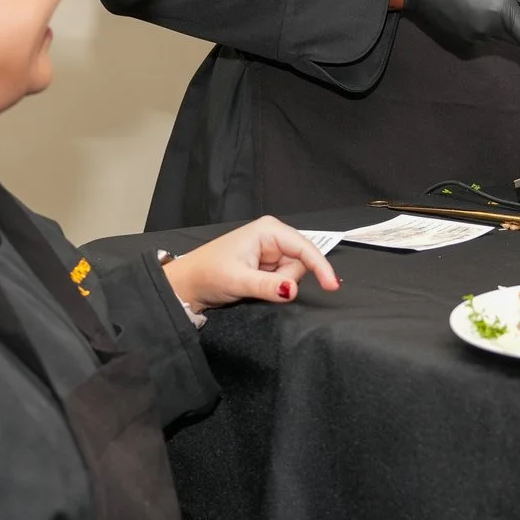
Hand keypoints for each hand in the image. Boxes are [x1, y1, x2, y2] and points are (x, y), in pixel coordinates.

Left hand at [163, 216, 339, 314]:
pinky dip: (273, 287)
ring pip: (293, 274)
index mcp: (268, 230)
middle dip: (286, 279)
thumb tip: (292, 289)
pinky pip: (283, 280)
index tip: (332, 286)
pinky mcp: (267, 265)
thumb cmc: (207, 274)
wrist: (188, 284)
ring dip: (277, 285)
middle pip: (301, 263)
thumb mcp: (238, 281)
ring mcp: (270, 251)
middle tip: (259, 284)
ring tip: (251, 284)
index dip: (321, 267)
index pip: (305, 248)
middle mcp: (273, 237)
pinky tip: (254, 285)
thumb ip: (268, 286)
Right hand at [401, 0, 519, 54]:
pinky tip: (471, 4)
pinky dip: (485, 25)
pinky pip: (483, 36)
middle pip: (518, 41)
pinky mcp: (460, 39)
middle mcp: (489, 30)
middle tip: (513, 2)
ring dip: (502, 24)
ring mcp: (473, 37)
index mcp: (501, 11)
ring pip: (500, 37)